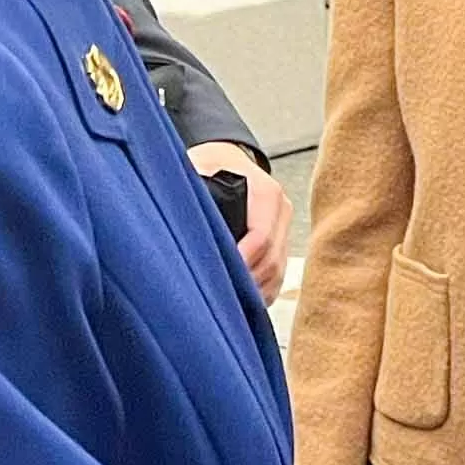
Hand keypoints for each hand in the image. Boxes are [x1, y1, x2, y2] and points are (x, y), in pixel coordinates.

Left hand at [188, 143, 289, 299]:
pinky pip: (278, 275)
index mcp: (266, 193)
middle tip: (219, 300)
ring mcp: (284, 228)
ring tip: (228, 305)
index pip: (261, 237)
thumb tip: (179, 219)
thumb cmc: (210, 166)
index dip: (241, 262)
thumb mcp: (198, 169)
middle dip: (246, 283)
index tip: (217, 279)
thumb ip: (193, 190)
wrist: (226, 158)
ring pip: (277, 271)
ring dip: (254, 291)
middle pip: (271, 260)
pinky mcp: (282, 242)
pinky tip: (241, 301)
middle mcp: (281, 211)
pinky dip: (261, 292)